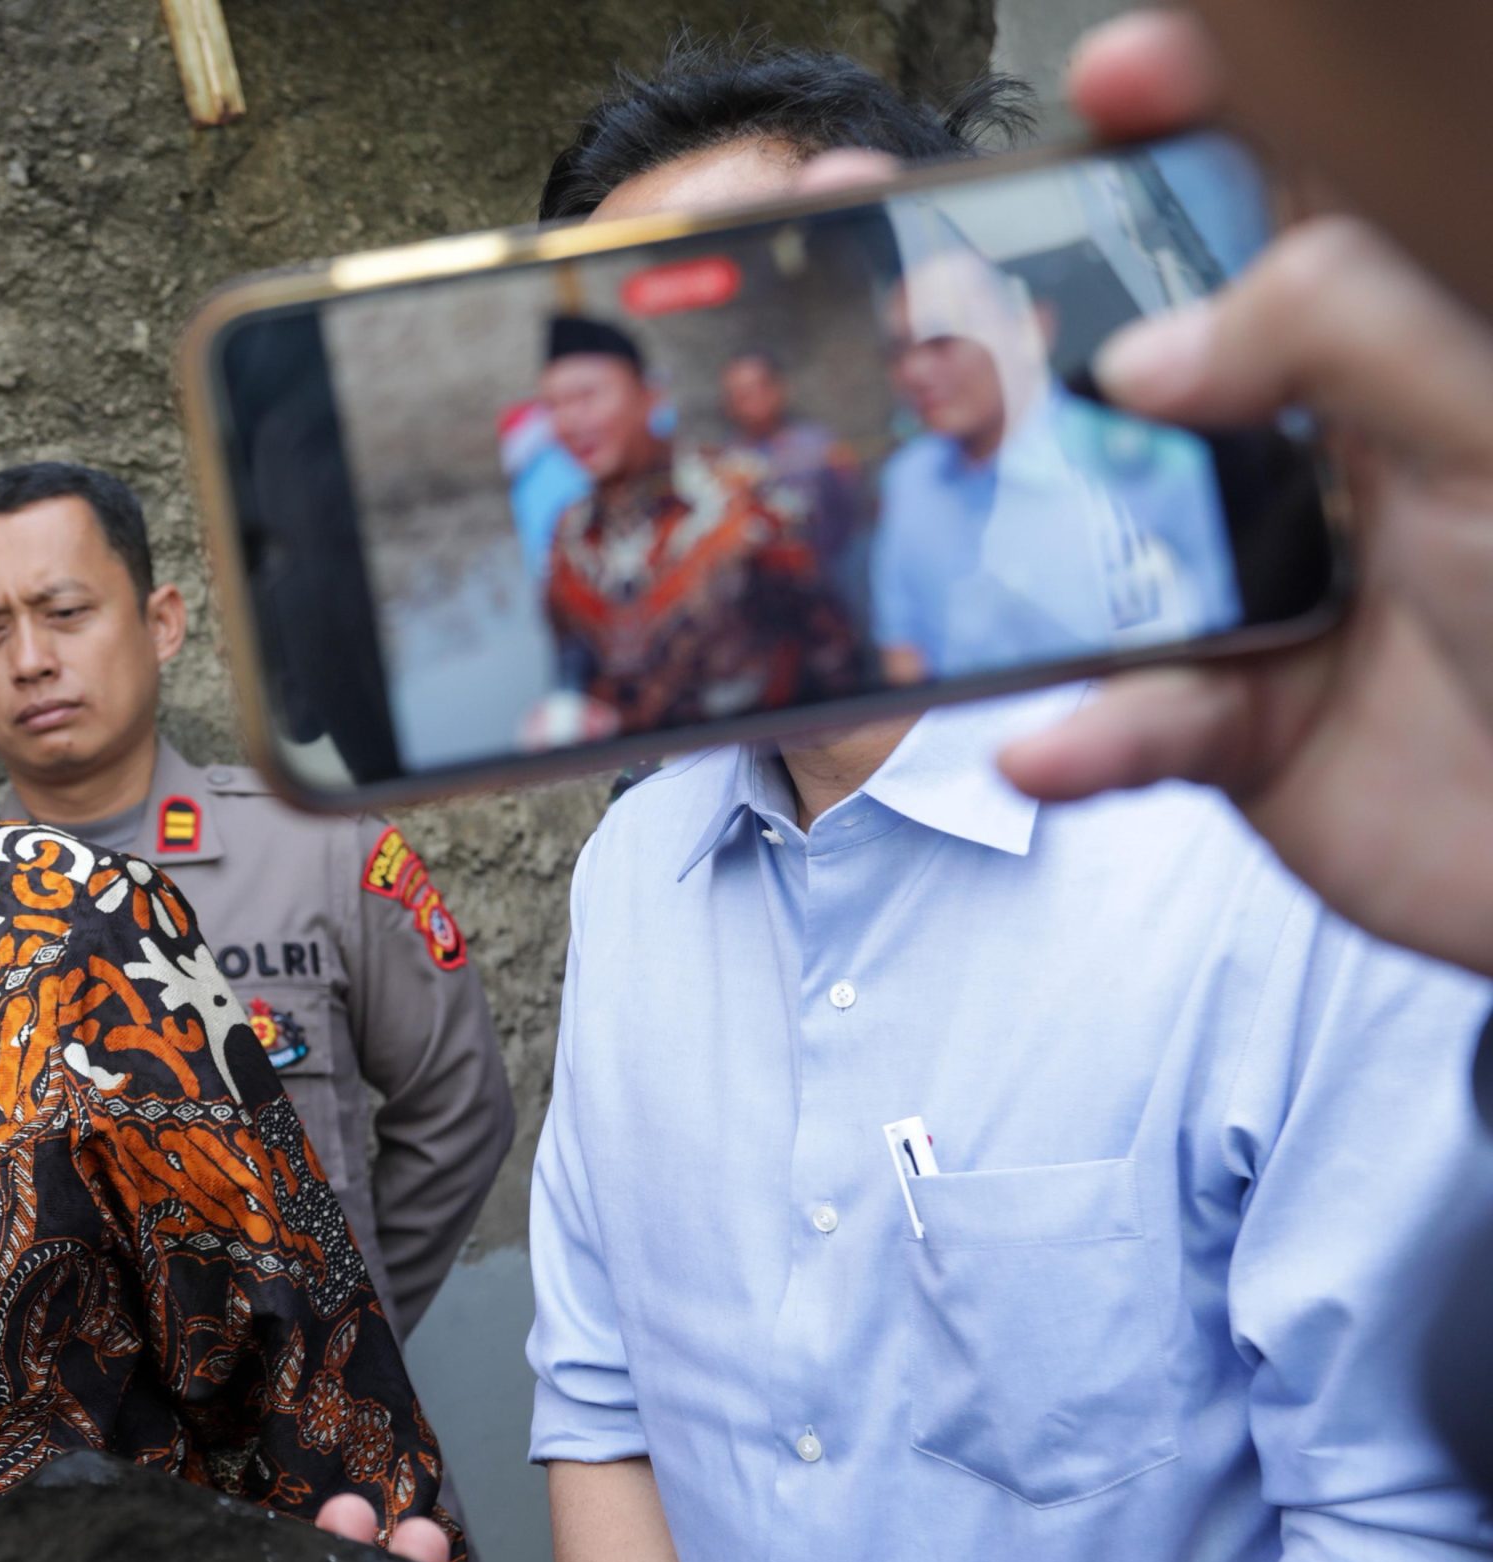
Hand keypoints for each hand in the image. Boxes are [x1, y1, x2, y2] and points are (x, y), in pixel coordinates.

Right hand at [989, 10, 1492, 974]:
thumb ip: (1346, 338)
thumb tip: (1148, 351)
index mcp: (1395, 356)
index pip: (1290, 206)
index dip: (1197, 127)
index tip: (1109, 86)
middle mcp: (1314, 455)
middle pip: (1136, 359)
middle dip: (1012, 320)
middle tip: (903, 280)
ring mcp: (1258, 585)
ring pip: (1091, 539)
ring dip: (1003, 535)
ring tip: (922, 515)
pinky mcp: (1228, 721)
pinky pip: (1125, 717)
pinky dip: (1085, 734)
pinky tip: (1057, 739)